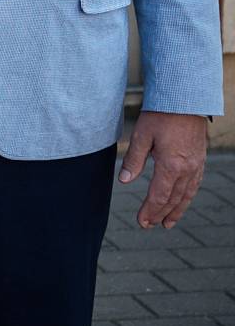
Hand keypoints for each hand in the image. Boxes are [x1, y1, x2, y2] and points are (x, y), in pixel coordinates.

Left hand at [119, 111, 207, 228]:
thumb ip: (133, 160)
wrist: (186, 100)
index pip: (159, 196)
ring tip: (168, 222)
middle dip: (161, 214)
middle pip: (173, 199)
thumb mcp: (141, 136)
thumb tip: (125, 181)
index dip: (149, 210)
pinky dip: (188, 197)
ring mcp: (196, 165)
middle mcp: (187, 170)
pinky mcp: (200, 159)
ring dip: (177, 210)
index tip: (142, 222)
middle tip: (150, 225)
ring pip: (187, 195)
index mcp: (171, 166)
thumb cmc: (161, 116)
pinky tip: (183, 200)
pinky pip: (195, 184)